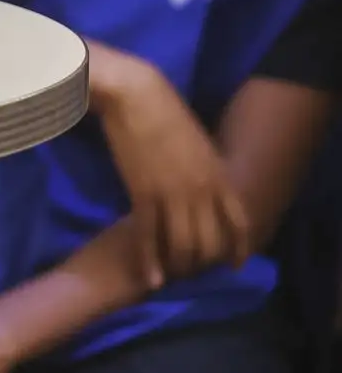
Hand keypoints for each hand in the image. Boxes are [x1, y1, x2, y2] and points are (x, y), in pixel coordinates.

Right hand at [100, 54, 249, 283]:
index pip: (238, 222)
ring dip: (178, 265)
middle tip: (188, 269)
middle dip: (202, 261)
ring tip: (169, 275)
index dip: (237, 247)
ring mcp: (173, 194)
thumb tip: (203, 185)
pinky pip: (149, 237)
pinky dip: (150, 262)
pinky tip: (150, 277)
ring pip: (183, 245)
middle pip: (210, 241)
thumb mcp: (196, 140)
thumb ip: (204, 167)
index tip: (232, 263)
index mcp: (218, 174)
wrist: (134, 94)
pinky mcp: (143, 194)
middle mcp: (202, 190)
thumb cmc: (161, 109)